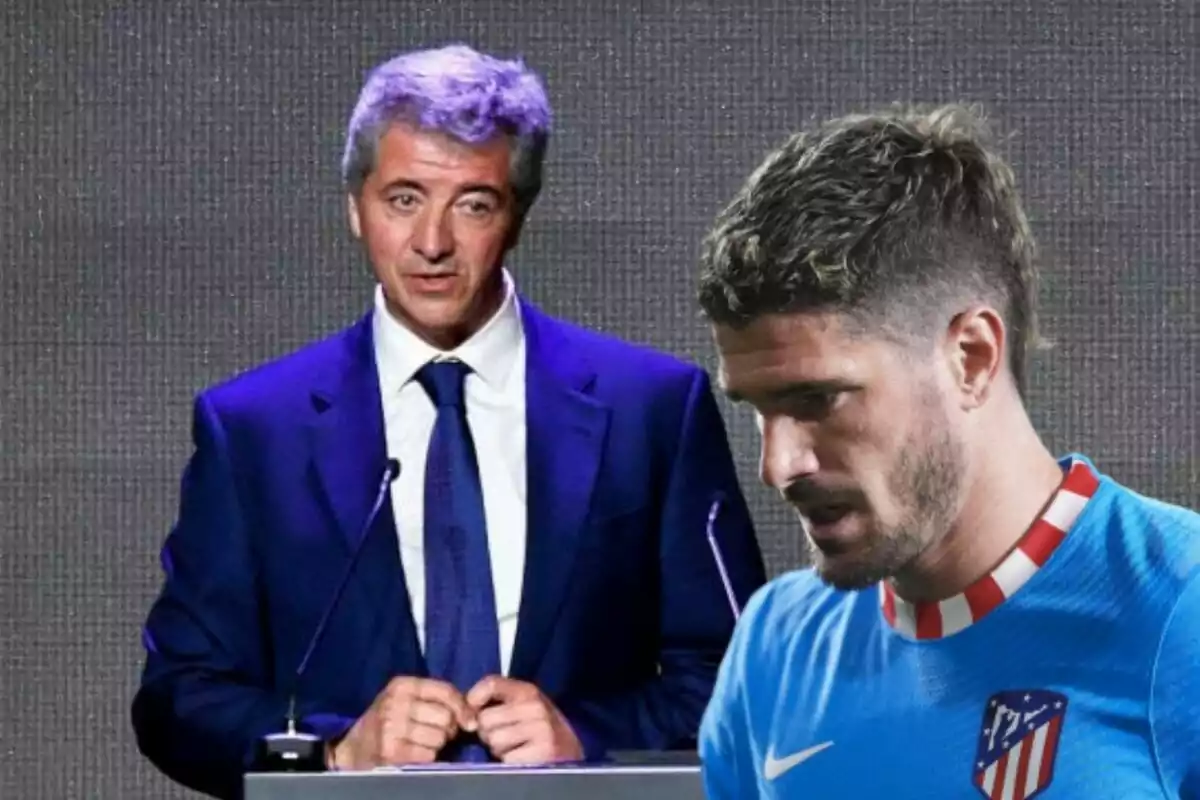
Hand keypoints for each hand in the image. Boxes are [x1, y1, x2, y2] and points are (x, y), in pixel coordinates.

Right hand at [329, 677, 475, 768]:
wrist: (354, 746)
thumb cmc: (389, 720)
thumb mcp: (408, 700)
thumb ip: (438, 699)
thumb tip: (472, 719)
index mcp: (402, 685)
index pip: (445, 691)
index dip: (463, 707)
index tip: (470, 722)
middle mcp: (395, 703)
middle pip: (446, 717)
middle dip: (448, 728)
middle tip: (436, 732)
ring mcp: (391, 727)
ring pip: (439, 737)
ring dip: (437, 744)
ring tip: (422, 742)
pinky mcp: (390, 751)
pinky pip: (428, 755)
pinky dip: (427, 757)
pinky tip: (415, 752)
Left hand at [467, 676, 582, 763]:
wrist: (571, 751)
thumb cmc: (540, 727)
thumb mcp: (524, 704)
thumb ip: (498, 699)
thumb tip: (467, 707)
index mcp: (529, 691)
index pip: (491, 683)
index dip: (473, 699)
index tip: (473, 713)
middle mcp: (535, 706)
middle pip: (485, 719)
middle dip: (488, 732)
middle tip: (505, 736)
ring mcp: (541, 729)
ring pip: (493, 740)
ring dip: (499, 749)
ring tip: (516, 746)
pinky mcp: (543, 752)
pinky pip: (506, 759)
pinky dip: (510, 762)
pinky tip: (523, 757)